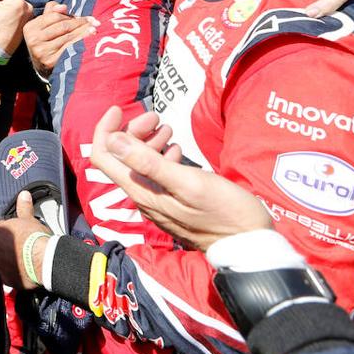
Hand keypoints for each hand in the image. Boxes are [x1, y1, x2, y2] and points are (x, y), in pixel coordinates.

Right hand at [0, 0, 32, 54]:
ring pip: (16, 1)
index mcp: (18, 1)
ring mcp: (30, 13)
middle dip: (3, 0)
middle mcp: (27, 6)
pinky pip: (20, 9)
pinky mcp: (30, 19)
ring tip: (3, 18)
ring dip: (8, 6)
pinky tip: (9, 21)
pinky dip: (14, 12)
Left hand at [0, 190, 52, 290]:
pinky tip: (26, 271)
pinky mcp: (6, 278)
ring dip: (13, 260)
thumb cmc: (36, 238)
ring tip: (28, 260)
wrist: (43, 259)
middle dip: (11, 247)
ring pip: (4, 261)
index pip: (2, 230)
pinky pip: (9, 275)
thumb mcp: (30, 219)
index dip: (13, 233)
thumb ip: (24, 207)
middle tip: (26, 247)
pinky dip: (16, 274)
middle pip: (1, 246)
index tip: (22, 235)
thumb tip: (23, 195)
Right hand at [24, 3, 98, 77]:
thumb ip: (52, 11)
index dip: (71, 15)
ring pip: (69, 36)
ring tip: (95, 29)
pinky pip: (70, 47)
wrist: (42, 66)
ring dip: (84, 31)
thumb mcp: (45, 25)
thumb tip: (63, 7)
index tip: (85, 16)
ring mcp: (41, 51)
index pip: (54, 16)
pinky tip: (90, 38)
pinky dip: (82, 41)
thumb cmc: (47, 41)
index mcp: (30, 27)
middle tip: (95, 22)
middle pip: (63, 26)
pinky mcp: (50, 61)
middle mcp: (33, 39)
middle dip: (81, 23)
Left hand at [89, 105, 269, 250]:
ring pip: (140, 164)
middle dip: (132, 131)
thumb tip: (113, 140)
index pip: (103, 157)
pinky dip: (162, 155)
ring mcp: (158, 201)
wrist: (249, 245)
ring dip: (148, 141)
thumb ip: (149, 163)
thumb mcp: (188, 182)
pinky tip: (176, 149)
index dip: (105, 130)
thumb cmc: (224, 212)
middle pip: (121, 158)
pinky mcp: (173, 202)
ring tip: (167, 128)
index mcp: (141, 192)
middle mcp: (143, 198)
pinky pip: (157, 174)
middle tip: (157, 118)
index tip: (119, 108)